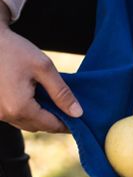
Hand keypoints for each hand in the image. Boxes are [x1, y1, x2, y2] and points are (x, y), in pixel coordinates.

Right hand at [0, 1, 81, 132]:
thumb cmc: (13, 49)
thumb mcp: (43, 68)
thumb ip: (62, 92)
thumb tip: (77, 113)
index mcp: (19, 107)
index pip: (51, 125)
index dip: (68, 124)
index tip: (81, 120)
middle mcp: (5, 115)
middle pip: (39, 126)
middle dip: (54, 120)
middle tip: (69, 111)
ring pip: (27, 124)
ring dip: (41, 117)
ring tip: (53, 104)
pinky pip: (15, 116)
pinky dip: (28, 112)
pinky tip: (36, 99)